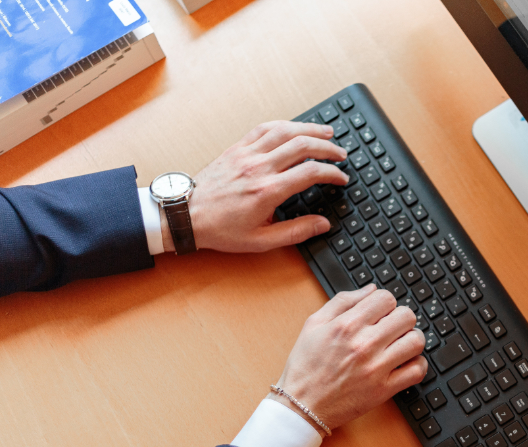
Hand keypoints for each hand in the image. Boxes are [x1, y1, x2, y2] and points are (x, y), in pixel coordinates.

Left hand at [160, 121, 348, 252]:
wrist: (186, 215)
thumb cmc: (221, 230)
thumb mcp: (261, 240)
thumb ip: (296, 232)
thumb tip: (322, 224)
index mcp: (268, 191)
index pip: (310, 173)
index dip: (332, 173)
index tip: (341, 178)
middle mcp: (259, 168)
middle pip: (303, 145)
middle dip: (328, 147)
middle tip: (341, 154)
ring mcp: (247, 154)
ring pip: (285, 130)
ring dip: (310, 129)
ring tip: (327, 132)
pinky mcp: (237, 148)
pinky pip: (264, 128)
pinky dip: (284, 124)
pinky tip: (295, 127)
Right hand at [272, 285, 427, 432]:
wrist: (300, 406)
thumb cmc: (305, 366)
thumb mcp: (314, 324)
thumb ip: (343, 301)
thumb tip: (371, 289)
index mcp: (347, 325)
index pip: (386, 298)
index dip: (385, 303)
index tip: (380, 312)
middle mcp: (364, 344)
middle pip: (406, 316)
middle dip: (400, 318)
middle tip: (392, 327)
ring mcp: (376, 368)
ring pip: (416, 341)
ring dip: (411, 339)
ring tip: (400, 344)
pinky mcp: (383, 390)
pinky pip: (416, 371)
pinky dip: (417, 364)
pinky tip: (405, 363)